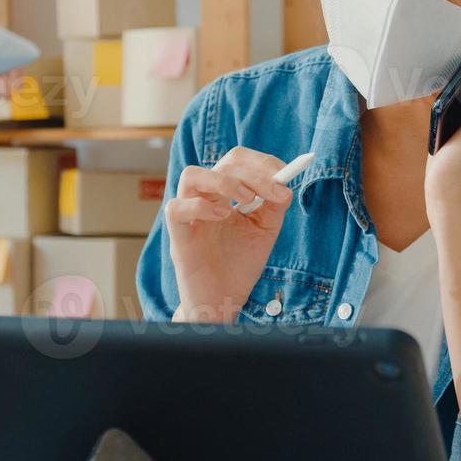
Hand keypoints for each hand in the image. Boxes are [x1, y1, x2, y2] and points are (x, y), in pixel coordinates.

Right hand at [164, 147, 293, 322]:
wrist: (224, 299)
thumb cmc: (240, 263)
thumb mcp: (264, 230)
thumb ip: (273, 206)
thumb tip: (285, 185)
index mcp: (225, 193)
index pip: (237, 161)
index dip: (261, 162)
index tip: (285, 173)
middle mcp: (205, 197)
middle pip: (222, 164)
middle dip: (253, 173)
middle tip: (273, 191)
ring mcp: (189, 214)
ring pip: (192, 175)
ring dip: (224, 181)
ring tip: (245, 199)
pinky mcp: (177, 235)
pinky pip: (176, 208)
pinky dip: (200, 206)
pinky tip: (223, 215)